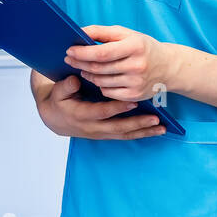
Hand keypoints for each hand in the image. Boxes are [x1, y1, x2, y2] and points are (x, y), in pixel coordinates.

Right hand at [32, 72, 165, 139]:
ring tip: (161, 127)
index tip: (132, 102)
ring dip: (143, 132)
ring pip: (124, 134)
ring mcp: (101, 133)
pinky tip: (155, 130)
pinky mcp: (107, 134)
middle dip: (137, 124)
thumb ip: (66, 86)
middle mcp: (92, 128)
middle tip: (155, 119)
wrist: (54, 119)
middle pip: (118, 128)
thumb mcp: (57, 92)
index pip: (101, 112)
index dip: (116, 108)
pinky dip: (141, 134)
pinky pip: (125, 135)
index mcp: (80, 115)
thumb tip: (74, 80)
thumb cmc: (58, 100)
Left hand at [64, 25, 177, 103]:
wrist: (168, 67)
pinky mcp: (135, 96)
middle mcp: (137, 65)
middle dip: (80, 63)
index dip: (83, 53)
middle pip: (99, 68)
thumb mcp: (126, 34)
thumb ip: (102, 32)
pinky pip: (108, 92)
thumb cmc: (143, 47)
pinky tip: (98, 79)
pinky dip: (99, 85)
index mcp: (135, 46)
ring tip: (83, 69)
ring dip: (88, 75)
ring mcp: (136, 82)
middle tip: (69, 60)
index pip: (102, 52)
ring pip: (101, 81)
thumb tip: (79, 32)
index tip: (69, 50)